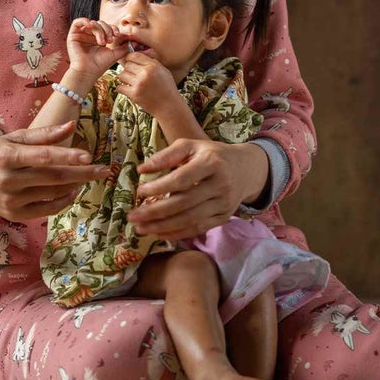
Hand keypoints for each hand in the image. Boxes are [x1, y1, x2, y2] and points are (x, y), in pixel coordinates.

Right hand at [0, 122, 108, 220]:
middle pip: (52, 177)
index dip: (66, 156)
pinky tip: (73, 191)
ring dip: (74, 185)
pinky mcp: (15, 214)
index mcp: (7, 156)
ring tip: (89, 176)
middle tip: (103, 170)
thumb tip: (71, 126)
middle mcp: (8, 180)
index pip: (42, 156)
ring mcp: (11, 200)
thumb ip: (42, 134)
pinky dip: (63, 200)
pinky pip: (47, 209)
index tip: (88, 156)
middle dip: (81, 174)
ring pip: (52, 193)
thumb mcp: (11, 139)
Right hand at [66, 18, 128, 79]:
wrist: (88, 72)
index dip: (114, 28)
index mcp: (99, 39)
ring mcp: (81, 35)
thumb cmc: (100, 66)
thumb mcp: (115, 54)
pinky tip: (90, 26)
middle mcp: (90, 36)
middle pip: (100, 24)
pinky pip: (77, 22)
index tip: (118, 35)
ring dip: (99, 30)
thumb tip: (134, 41)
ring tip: (102, 42)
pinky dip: (85, 21)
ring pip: (92, 23)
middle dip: (107, 30)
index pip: (107, 27)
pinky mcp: (73, 35)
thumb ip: (124, 47)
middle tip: (110, 40)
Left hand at [115, 52, 178, 117]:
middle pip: (127, 65)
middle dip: (128, 70)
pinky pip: (120, 87)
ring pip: (122, 75)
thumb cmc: (167, 89)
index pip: (134, 55)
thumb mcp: (163, 71)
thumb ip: (152, 62)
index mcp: (153, 66)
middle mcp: (145, 73)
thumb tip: (138, 57)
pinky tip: (128, 89)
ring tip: (131, 83)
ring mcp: (139, 83)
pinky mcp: (134, 94)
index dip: (131, 59)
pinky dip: (122, 88)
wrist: (169, 106)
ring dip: (124, 79)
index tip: (131, 63)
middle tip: (133, 76)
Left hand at [127, 140, 268, 239]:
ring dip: (162, 227)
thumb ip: (166, 155)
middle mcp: (220, 185)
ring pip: (190, 220)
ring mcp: (224, 204)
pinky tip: (159, 233)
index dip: (159, 187)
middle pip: (184, 203)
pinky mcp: (223, 217)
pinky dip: (177, 233)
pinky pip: (198, 229)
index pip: (181, 179)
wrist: (247, 169)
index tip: (139, 191)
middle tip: (132, 216)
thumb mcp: (191, 146)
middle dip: (155, 212)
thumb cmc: (212, 155)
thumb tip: (141, 169)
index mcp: (211, 163)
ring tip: (141, 228)